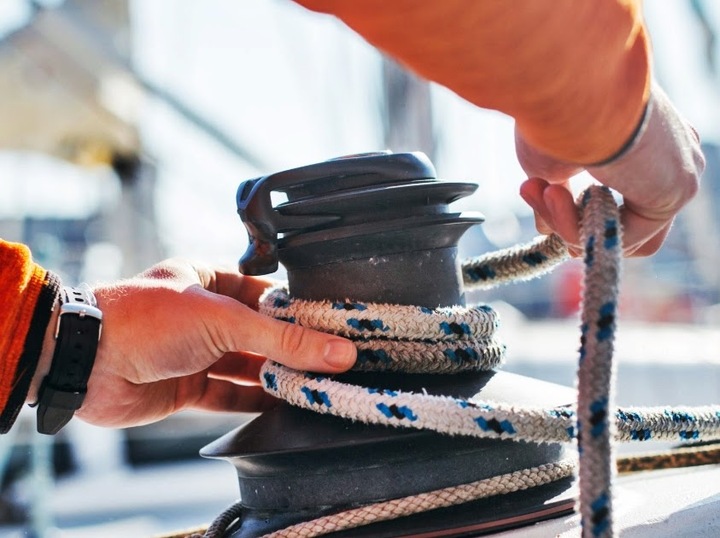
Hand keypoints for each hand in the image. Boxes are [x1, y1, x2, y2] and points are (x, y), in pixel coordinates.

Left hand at [33, 259, 356, 427]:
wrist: (83, 362)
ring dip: (277, 376)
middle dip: (293, 348)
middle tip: (334, 362)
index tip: (336, 327)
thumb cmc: (146, 319)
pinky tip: (282, 405)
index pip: (268, 294)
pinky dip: (253, 400)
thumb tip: (338, 351)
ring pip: (247, 365)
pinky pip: (229, 395)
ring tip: (316, 385)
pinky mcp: (186, 386)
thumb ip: (284, 339)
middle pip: (260, 333)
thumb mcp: (225, 320)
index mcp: (210, 279)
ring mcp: (195, 351)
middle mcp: (204, 314)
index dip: (301, 310)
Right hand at [516, 83, 704, 256]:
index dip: (583, 212)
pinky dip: (584, 228)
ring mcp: (680, 168)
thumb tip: (544, 229)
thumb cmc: (553, 112)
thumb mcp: (549, 159)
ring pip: (624, 230)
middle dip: (578, 226)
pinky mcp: (678, 189)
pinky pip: (626, 235)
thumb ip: (557, 193)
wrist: (568, 86)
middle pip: (628, 219)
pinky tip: (554, 197)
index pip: (625, 190)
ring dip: (572, 226)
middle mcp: (673, 150)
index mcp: (647, 133)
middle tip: (541, 212)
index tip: (541, 196)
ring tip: (542, 193)